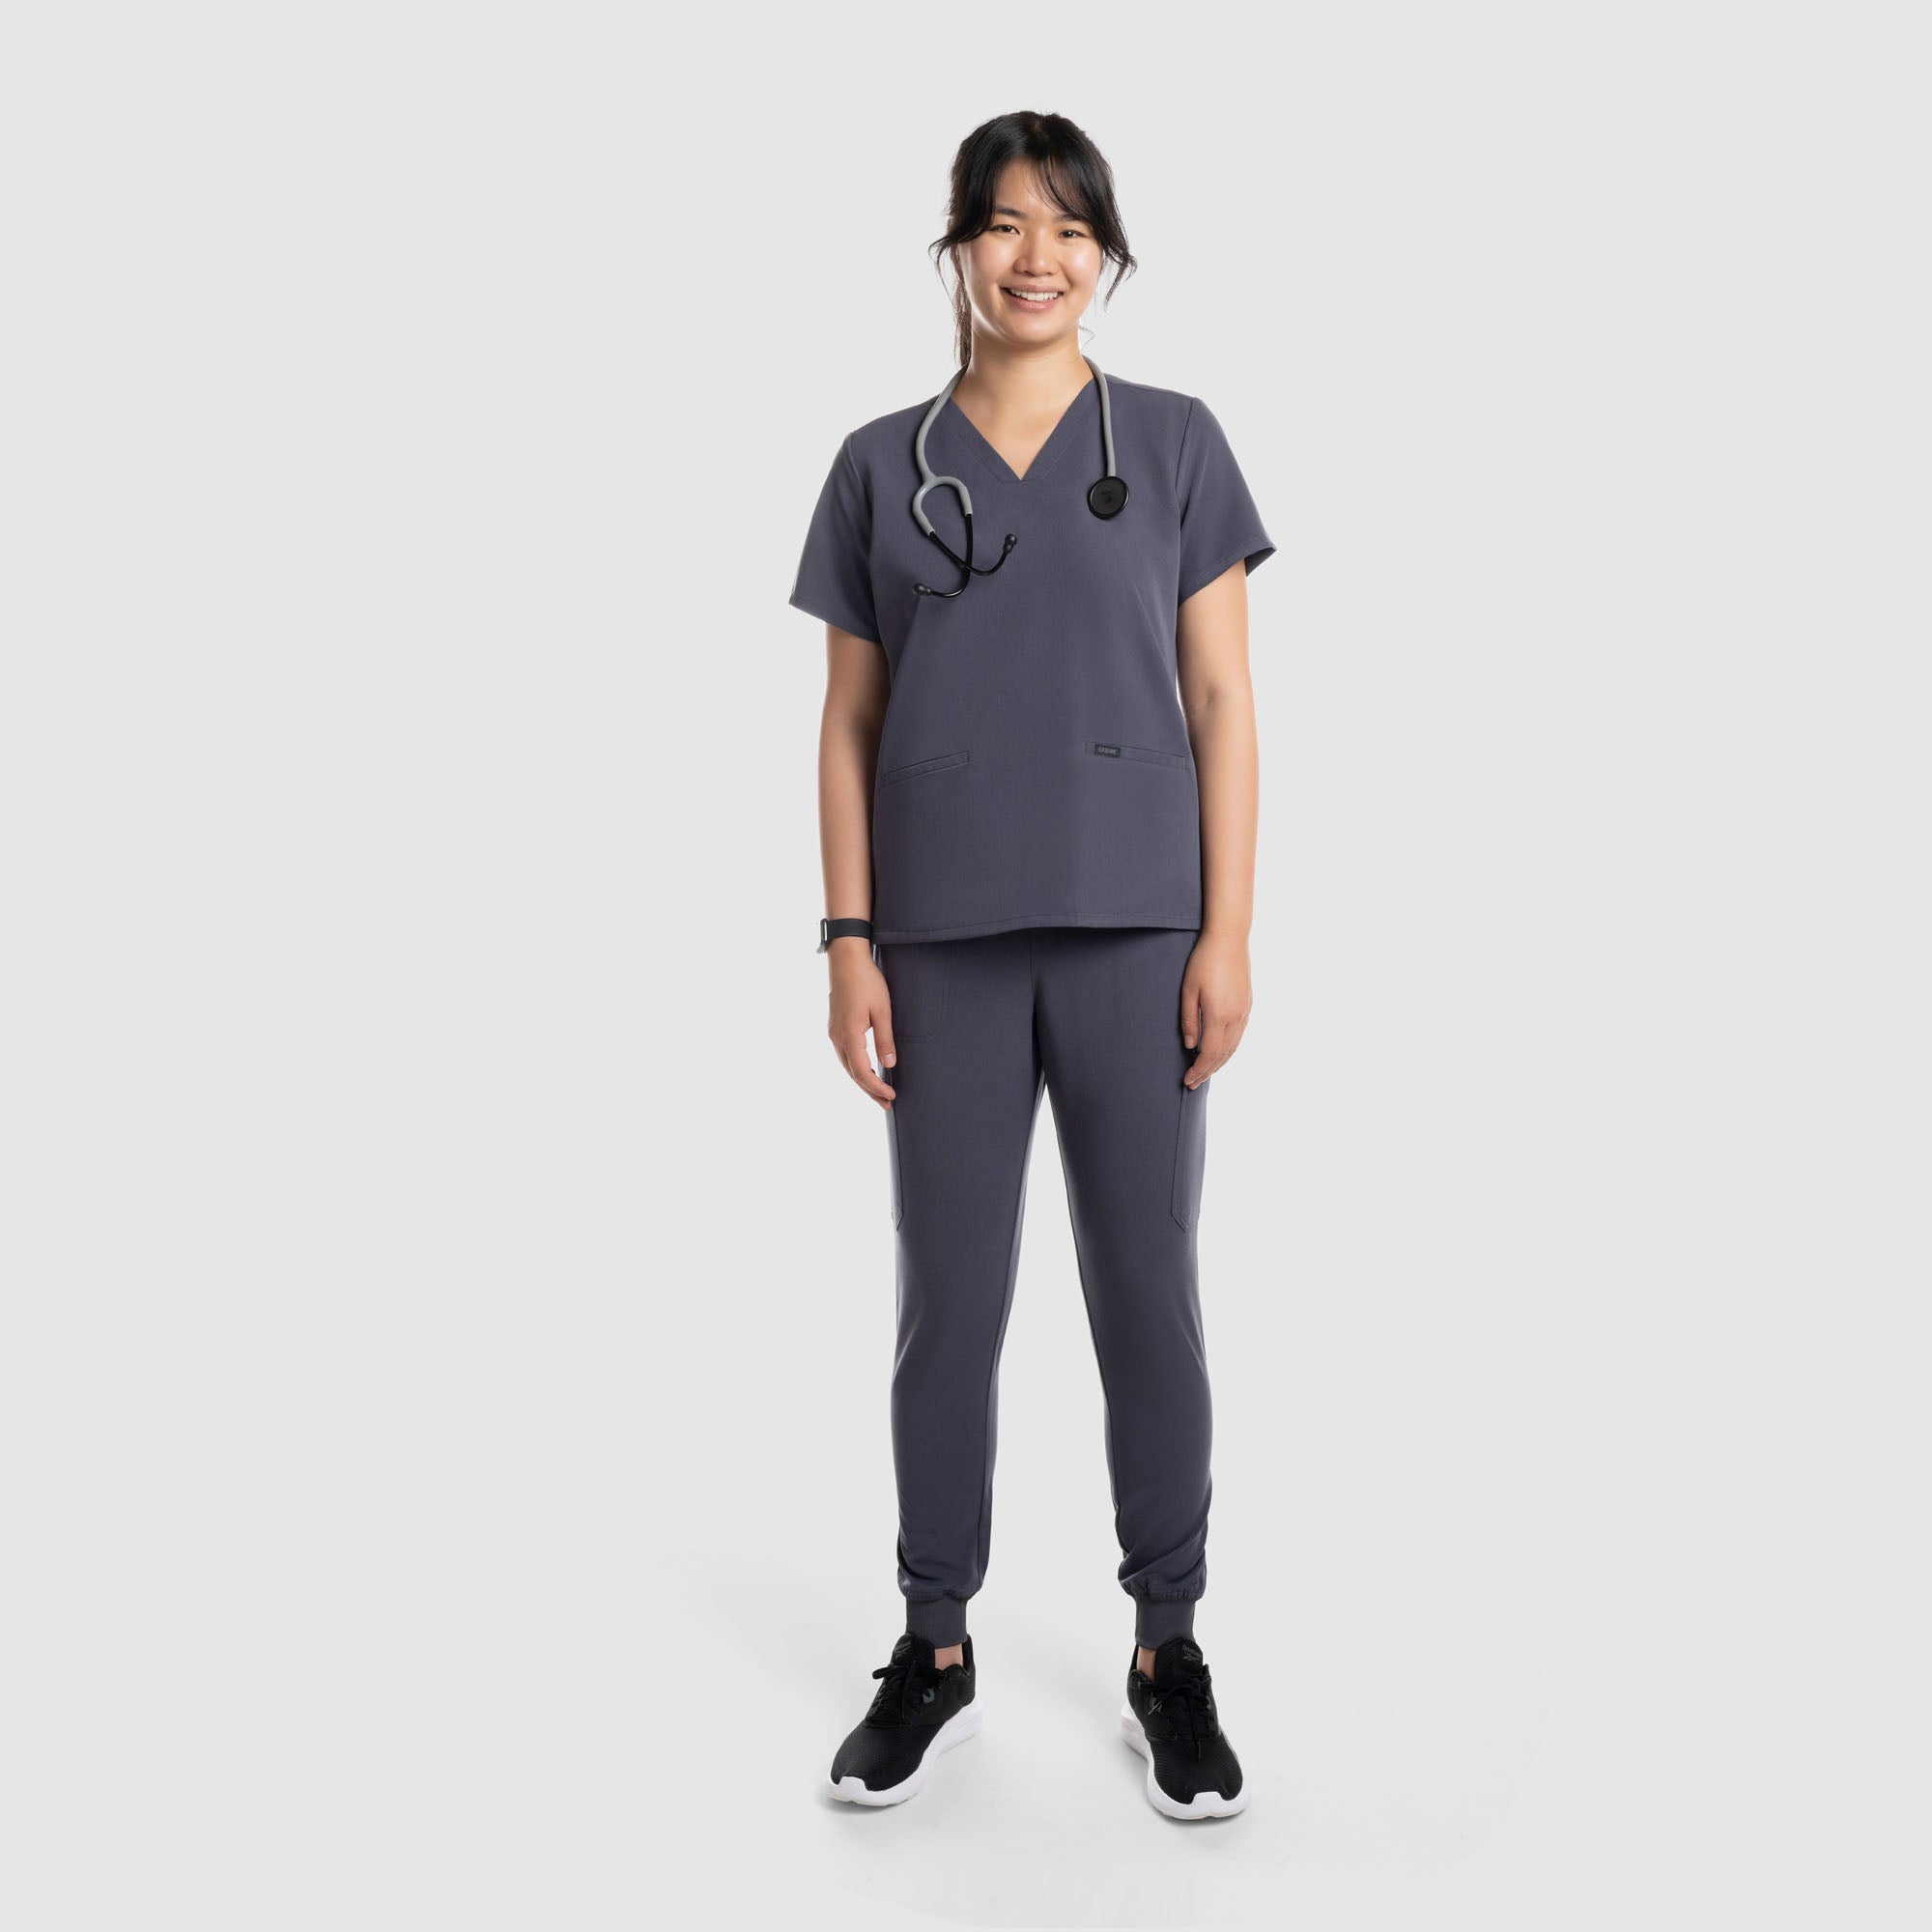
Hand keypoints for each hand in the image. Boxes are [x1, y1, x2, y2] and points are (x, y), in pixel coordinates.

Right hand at [827, 942, 896, 1109]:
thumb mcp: (882, 1010)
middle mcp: (837, 1037)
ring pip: (847, 1065)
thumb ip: (885, 1038)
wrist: (846, 958)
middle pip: (852, 1073)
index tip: (891, 1096)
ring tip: (879, 1092)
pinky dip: (856, 1067)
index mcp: (849, 1034)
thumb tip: (889, 1063)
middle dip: (869, 1090)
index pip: (862, 1071)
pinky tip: (867, 1069)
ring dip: (863, 1080)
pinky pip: (845, 1054)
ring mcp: (834, 1032)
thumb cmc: (867, 981)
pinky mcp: (836, 1026)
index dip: (876, 1087)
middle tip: (887, 1104)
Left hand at [1179, 930, 1250, 1086]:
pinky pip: (1239, 1036)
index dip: (1198, 1070)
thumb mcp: (1188, 990)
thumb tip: (1190, 1046)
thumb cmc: (1204, 961)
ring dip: (1219, 1063)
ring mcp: (1244, 1012)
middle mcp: (1236, 1017)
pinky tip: (1219, 1052)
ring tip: (1205, 1072)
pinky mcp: (1248, 1005)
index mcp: (1219, 1015)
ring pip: (1233, 1047)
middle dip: (1207, 1072)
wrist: (1230, 938)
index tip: (1187, 1080)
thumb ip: (1189, 1020)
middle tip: (1193, 1083)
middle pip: (1222, 1055)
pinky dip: (1228, 1049)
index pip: (1209, 1054)